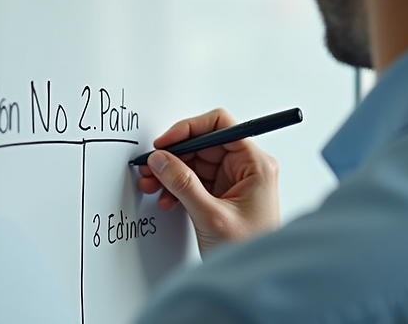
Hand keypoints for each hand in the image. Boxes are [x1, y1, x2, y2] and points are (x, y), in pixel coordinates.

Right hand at [138, 108, 280, 257]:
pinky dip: (176, 188)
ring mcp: (233, 183)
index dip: (190, 129)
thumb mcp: (211, 215)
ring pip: (194, 163)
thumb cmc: (248, 250)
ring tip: (152, 185)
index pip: (221, 126)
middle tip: (151, 166)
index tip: (167, 142)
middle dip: (174, 156)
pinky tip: (165, 199)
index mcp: (256, 165)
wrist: (251, 281)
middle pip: (203, 145)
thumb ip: (183, 184)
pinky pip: (194, 181)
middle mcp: (246, 169)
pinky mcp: (221, 196)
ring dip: (170, 173)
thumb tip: (161, 160)